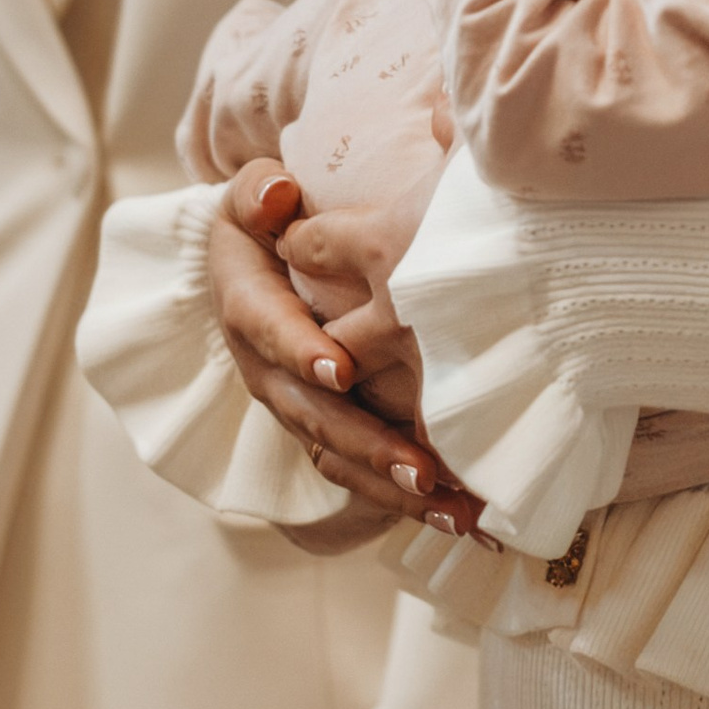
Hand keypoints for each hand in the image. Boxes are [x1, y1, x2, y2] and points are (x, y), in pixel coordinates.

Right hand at [207, 170, 483, 535]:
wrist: (249, 265)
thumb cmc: (264, 222)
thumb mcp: (252, 198)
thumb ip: (260, 194)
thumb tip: (277, 195)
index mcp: (250, 309)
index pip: (272, 330)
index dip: (302, 349)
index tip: (340, 368)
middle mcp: (269, 371)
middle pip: (313, 415)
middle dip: (368, 445)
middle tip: (422, 469)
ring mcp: (297, 407)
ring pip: (340, 456)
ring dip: (395, 488)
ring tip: (456, 510)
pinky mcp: (326, 429)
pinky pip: (359, 471)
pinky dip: (404, 498)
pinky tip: (458, 514)